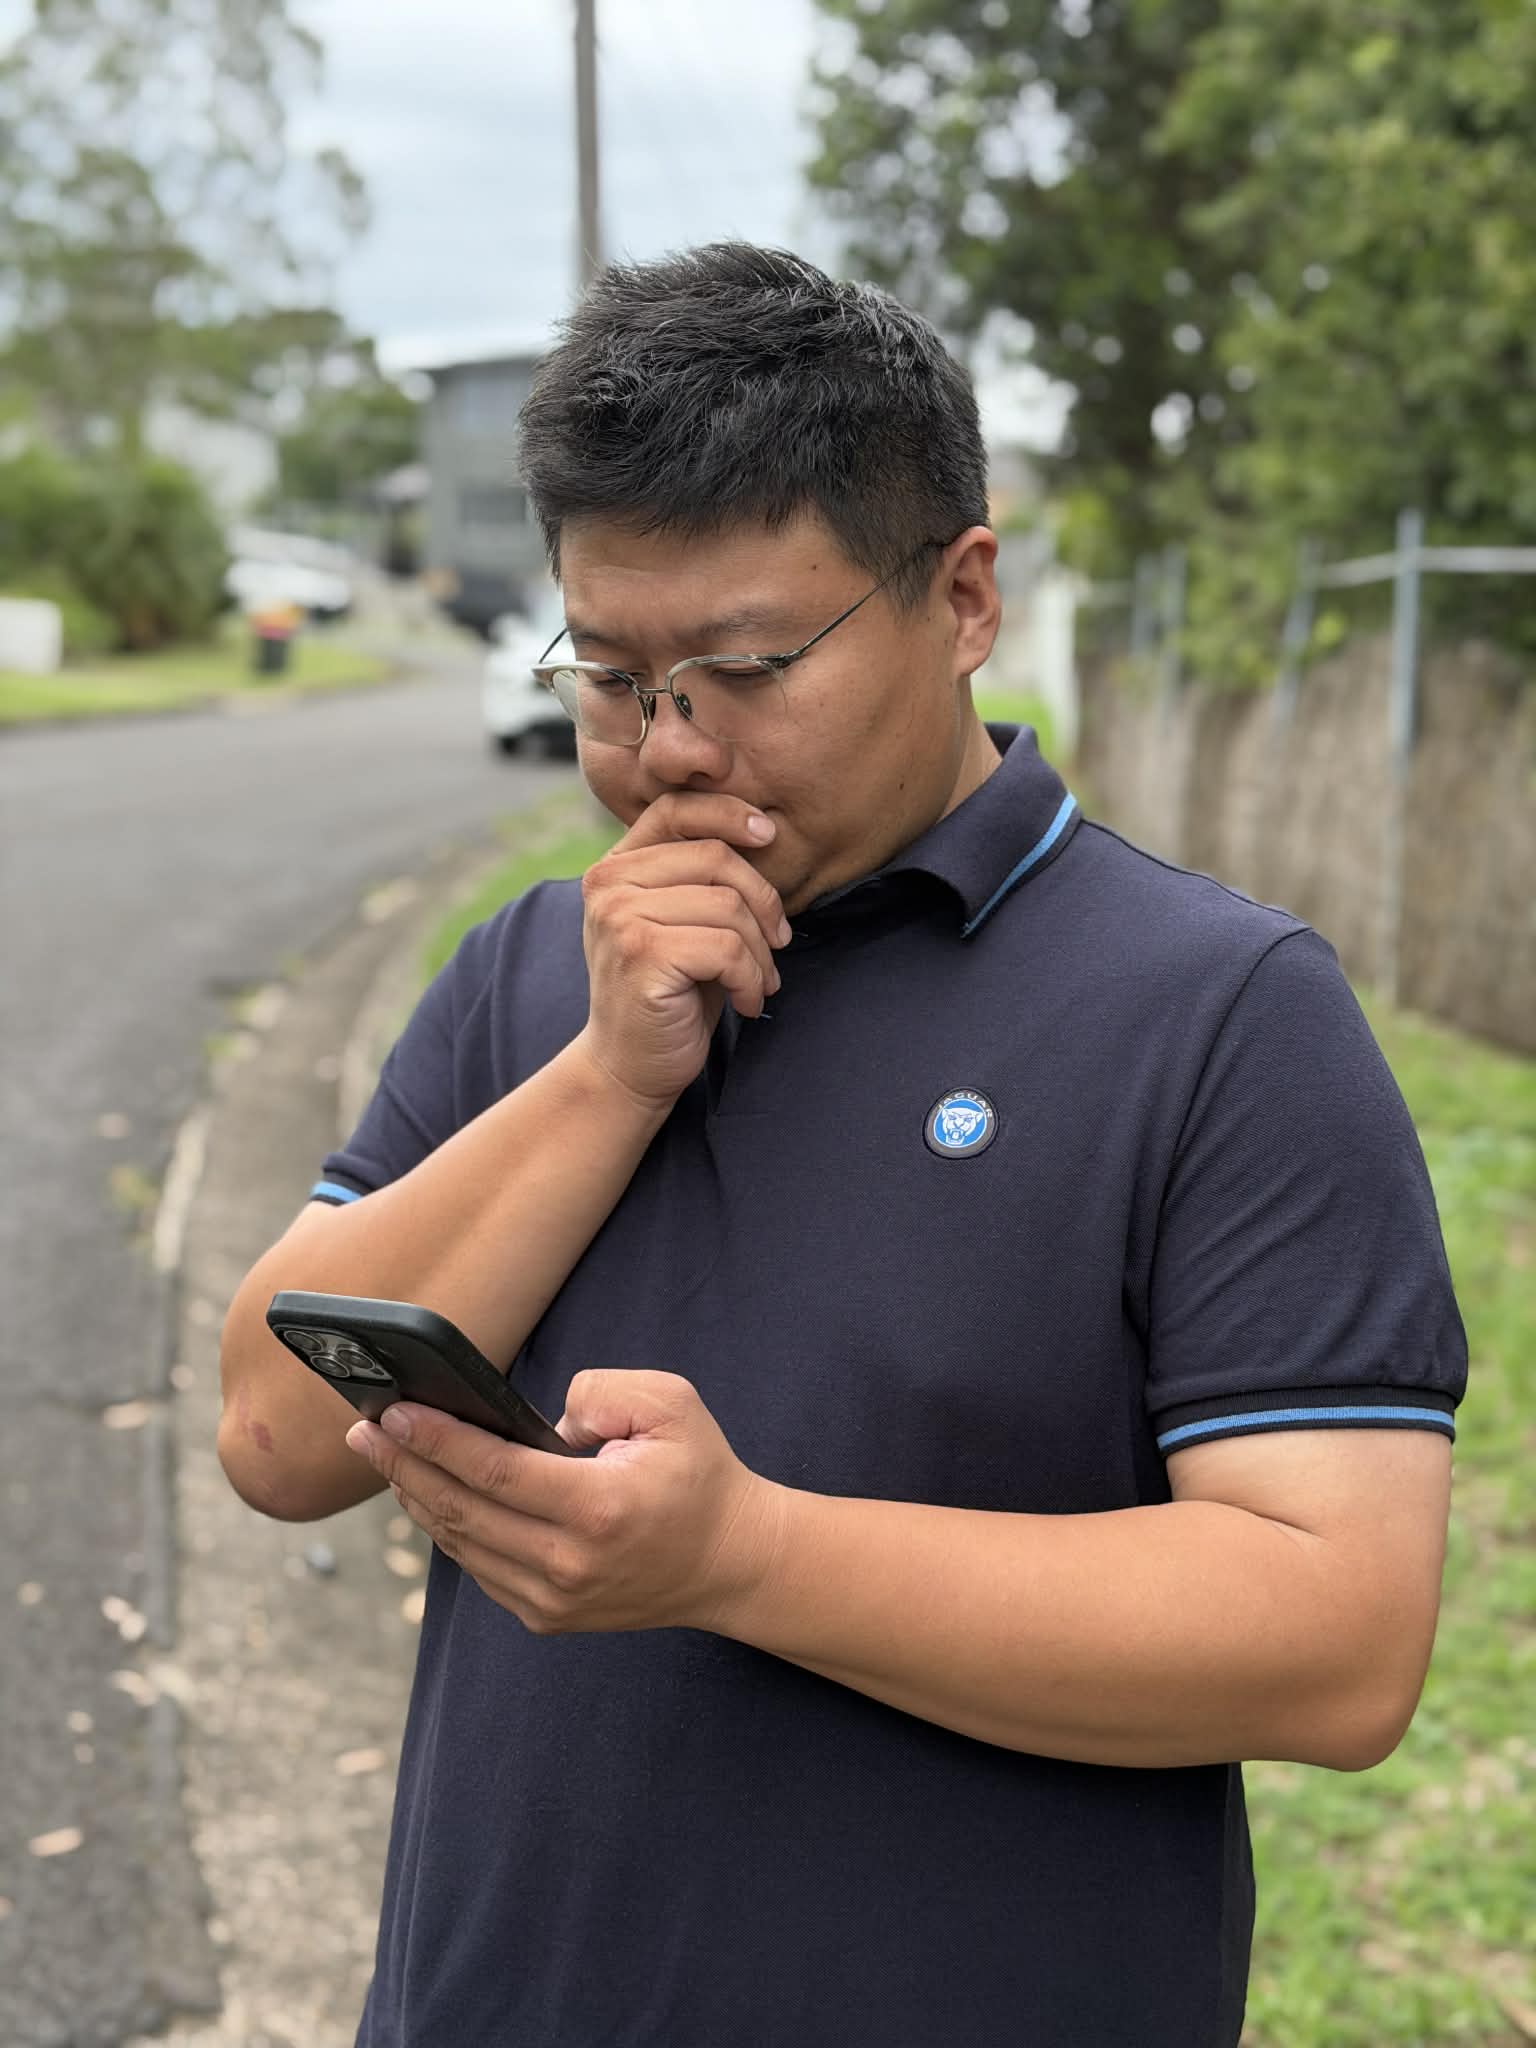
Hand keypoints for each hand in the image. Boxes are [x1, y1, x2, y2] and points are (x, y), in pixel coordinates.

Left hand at [345, 1371, 785, 1636]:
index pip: (493, 1472)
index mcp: (598, 1508)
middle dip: (403, 1465)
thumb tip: (535, 1420)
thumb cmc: (700, 1473)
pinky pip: (480, 1567)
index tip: (391, 1412)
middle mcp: (569, 1563)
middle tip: (362, 1429)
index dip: (435, 1440)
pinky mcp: (547, 1617)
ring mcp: (554, 1599)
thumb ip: (598, 1392)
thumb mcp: (669, 1405)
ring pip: (462, 1545)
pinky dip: (449, 1529)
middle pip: (460, 1511)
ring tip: (386, 1456)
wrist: (730, 1561)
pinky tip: (429, 1496)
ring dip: (417, 1498)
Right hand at [575, 793, 791, 1108]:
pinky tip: (745, 1002)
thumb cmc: (669, 993)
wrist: (630, 1067)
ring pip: (729, 906)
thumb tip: (764, 830)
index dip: (728, 812)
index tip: (769, 835)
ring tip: (759, 982)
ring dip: (761, 952)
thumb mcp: (679, 922)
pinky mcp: (643, 955)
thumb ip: (699, 877)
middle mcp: (608, 883)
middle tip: (777, 943)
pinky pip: (728, 948)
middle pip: (716, 858)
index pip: (675, 809)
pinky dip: (751, 979)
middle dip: (764, 902)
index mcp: (615, 866)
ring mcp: (620, 918)